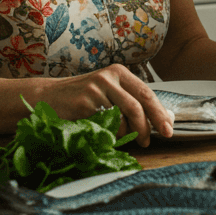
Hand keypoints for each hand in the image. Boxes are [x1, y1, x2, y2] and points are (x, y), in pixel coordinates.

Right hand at [40, 65, 174, 145]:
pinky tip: (104, 135)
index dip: (160, 113)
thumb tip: (161, 120)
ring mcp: (97, 88)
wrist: (46, 97)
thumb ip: (129, 102)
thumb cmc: (80, 99)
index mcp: (119, 73)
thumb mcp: (107, 94)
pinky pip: (106, 124)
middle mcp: (109, 77)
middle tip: (151, 141)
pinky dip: (110, 134)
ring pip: (124, 117)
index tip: (168, 129)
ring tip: (122, 139)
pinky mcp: (85, 102)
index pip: (147, 93)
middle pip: (140, 104)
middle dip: (150, 125)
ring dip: (127, 133)